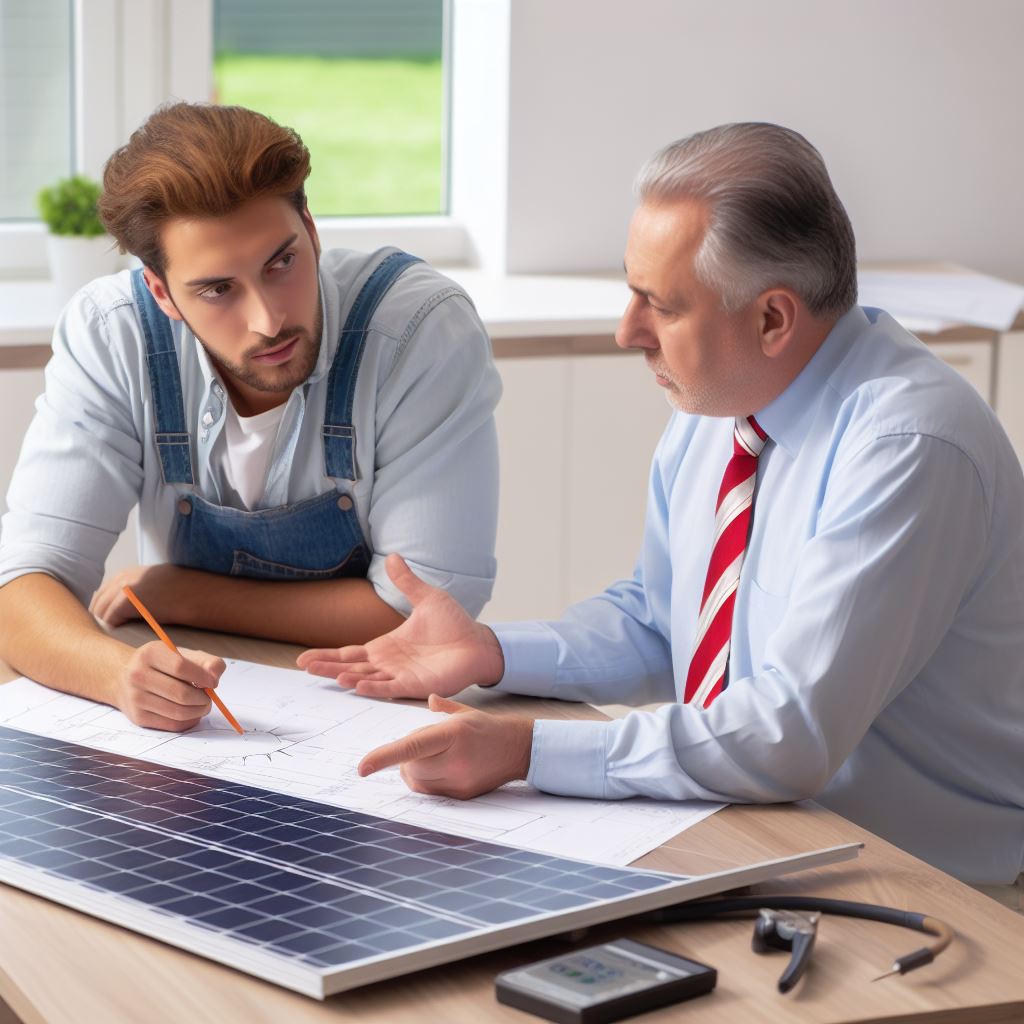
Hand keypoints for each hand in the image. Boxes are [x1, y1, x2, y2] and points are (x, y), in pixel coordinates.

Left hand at [90, 564, 195, 627]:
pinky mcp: (128, 600)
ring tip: (122, 635)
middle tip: (115, 633)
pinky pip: (110, 618)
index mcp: (129, 573)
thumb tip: (123, 608)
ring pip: (101, 611)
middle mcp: (124, 577)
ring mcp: (124, 587)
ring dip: (109, 624)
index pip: (102, 594)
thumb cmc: (186, 593)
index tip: (115, 625)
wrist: (201, 594)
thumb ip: (138, 591)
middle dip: (103, 617)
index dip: (106, 611)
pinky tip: (129, 631)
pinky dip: (117, 627)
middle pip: (97, 602)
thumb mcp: (158, 585)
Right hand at [115, 640, 225, 731]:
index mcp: (150, 654)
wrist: (124, 678)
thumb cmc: (161, 665)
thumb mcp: (180, 654)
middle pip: (181, 694)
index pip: (181, 667)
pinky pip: (172, 725)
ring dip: (198, 711)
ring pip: (178, 712)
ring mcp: (136, 698)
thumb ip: (204, 661)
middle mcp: (138, 675)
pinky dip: (189, 721)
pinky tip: (191, 713)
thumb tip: (215, 675)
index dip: (203, 677)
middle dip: (203, 699)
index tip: (214, 682)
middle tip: (209, 698)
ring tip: (202, 705)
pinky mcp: (138, 717)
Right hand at [297, 553, 504, 699]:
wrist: (479, 642)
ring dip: (349, 677)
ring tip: (332, 674)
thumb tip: (392, 556)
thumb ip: (406, 582)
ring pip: (366, 679)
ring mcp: (400, 676)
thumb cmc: (455, 624)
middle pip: (351, 667)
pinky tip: (358, 684)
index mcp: (386, 646)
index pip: (349, 653)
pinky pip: (390, 688)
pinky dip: (374, 688)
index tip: (304, 658)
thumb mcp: (426, 598)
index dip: (328, 654)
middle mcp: (388, 664)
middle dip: (327, 667)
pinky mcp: (415, 685)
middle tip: (303, 666)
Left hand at [358, 695, 532, 798]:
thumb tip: (429, 698)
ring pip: (418, 783)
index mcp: (452, 733)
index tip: (362, 768)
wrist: (520, 749)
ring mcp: (459, 780)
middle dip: (404, 761)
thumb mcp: (464, 711)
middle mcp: (455, 759)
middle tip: (417, 751)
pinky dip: (428, 782)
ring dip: (414, 772)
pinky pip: (431, 793)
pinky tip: (441, 770)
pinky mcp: (462, 795)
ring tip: (432, 759)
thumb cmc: (488, 728)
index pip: (411, 747)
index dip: (384, 757)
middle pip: (410, 768)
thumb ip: (442, 707)